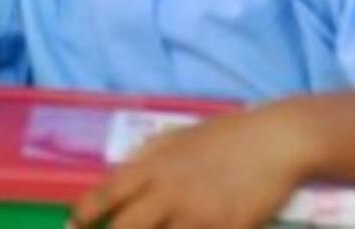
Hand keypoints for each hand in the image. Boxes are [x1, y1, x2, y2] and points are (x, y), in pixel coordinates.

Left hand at [70, 108, 301, 228]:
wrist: (280, 139)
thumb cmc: (231, 134)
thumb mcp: (183, 135)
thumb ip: (148, 154)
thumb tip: (117, 175)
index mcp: (157, 164)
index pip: (107, 194)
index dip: (85, 214)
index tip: (73, 225)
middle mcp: (170, 192)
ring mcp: (197, 216)